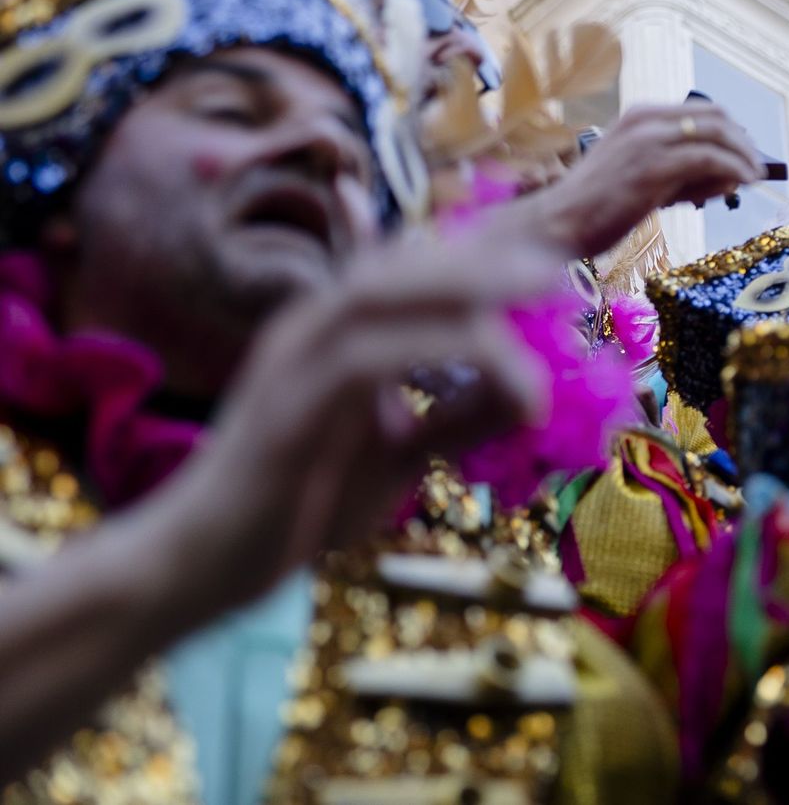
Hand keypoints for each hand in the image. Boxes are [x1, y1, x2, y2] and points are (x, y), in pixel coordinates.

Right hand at [169, 229, 559, 607]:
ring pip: (378, 296)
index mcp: (331, 333)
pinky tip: (501, 370)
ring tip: (538, 289)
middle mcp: (307, 331)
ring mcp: (291, 364)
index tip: (544, 258)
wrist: (203, 565)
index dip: (473, 256)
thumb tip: (530, 393)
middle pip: (395, 266)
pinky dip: (438, 353)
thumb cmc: (301, 503)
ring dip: (464, 286)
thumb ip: (457, 418)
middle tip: (552, 265)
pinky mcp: (286, 411)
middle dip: (478, 257)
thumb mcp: (400, 452)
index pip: (403, 271)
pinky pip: (366, 361)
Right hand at [513, 104, 761, 256]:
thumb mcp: (644, 181)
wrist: (557, 223)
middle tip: (756, 166)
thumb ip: (685, 178)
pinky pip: (709, 159)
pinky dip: (733, 168)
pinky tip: (741, 184)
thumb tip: (730, 179)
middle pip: (715, 117)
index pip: (701, 111)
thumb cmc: (595, 208)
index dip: (732, 131)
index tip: (746, 152)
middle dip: (743, 141)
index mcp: (640, 117)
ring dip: (743, 155)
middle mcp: (645, 120)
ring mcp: (649, 141)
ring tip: (754, 177)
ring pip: (717, 134)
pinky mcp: (653, 167)